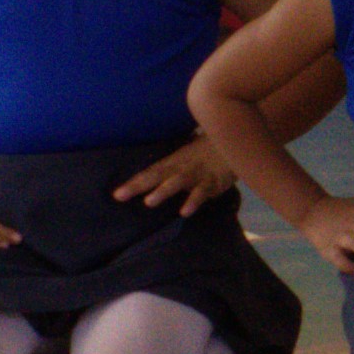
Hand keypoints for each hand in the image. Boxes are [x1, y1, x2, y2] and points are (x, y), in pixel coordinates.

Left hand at [110, 141, 230, 213]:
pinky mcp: (213, 182)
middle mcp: (182, 167)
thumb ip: (174, 164)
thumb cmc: (211, 150)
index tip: (116, 195)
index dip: (133, 183)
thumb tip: (154, 175)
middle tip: (120, 196)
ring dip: (163, 191)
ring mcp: (197, 174)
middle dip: (138, 186)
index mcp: (174, 161)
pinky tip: (184, 212)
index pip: (150, 172)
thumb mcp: (190, 154)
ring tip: (149, 202)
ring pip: (177, 182)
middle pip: (156, 176)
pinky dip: (193, 201)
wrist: (238, 142)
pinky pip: (202, 192)